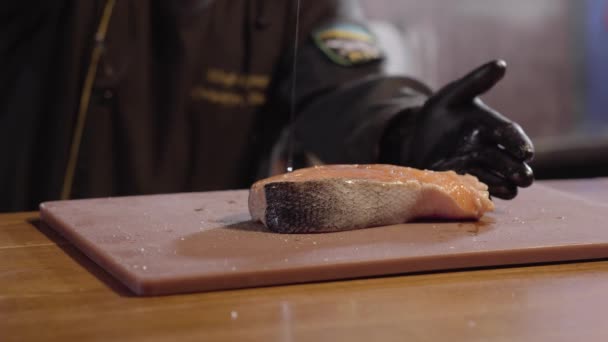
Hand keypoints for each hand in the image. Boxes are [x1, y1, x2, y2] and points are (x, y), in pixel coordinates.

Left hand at [384, 60, 533, 198]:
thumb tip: (501, 64)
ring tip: (511, 189)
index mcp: (490, 126)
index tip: (526, 152)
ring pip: (496, 177)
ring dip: (504, 184)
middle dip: (517, 169)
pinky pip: (475, 188)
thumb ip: (476, 82)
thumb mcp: (453, 94)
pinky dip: (482, 192)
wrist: (412, 135)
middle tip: (526, 178)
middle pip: (508, 161)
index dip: (519, 143)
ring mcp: (474, 166)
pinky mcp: (460, 180)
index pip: (509, 134)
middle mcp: (487, 148)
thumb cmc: (438, 112)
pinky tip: (487, 196)